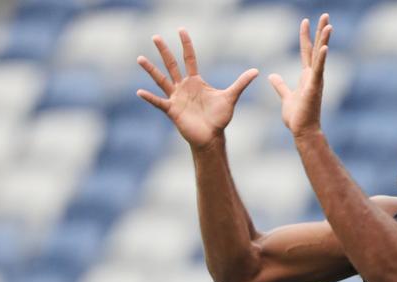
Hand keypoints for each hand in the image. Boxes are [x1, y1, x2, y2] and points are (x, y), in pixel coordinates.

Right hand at [137, 28, 258, 149]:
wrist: (212, 137)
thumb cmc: (219, 119)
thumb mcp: (231, 97)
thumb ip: (241, 83)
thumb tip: (256, 71)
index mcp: (196, 81)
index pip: (189, 58)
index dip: (186, 44)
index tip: (181, 29)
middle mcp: (184, 86)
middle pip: (172, 64)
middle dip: (164, 51)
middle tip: (155, 36)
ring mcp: (176, 98)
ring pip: (161, 80)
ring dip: (150, 70)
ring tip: (139, 58)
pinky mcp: (172, 110)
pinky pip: (159, 102)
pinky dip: (150, 97)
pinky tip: (140, 92)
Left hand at [269, 14, 331, 137]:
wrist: (302, 132)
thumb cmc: (297, 118)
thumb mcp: (285, 97)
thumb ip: (280, 85)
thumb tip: (272, 76)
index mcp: (306, 76)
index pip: (306, 51)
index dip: (305, 36)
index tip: (305, 21)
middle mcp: (313, 76)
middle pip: (317, 49)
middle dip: (320, 31)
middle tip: (325, 15)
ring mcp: (315, 81)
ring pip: (320, 56)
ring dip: (324, 40)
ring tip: (329, 24)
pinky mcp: (314, 88)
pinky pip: (318, 70)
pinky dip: (322, 58)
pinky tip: (325, 47)